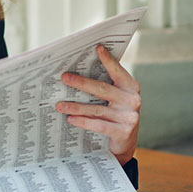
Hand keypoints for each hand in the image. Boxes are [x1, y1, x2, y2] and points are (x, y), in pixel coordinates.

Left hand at [55, 45, 140, 164]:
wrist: (124, 144)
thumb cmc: (114, 115)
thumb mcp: (113, 100)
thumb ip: (103, 87)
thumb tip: (76, 73)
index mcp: (131, 87)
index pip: (118, 71)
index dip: (108, 60)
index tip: (97, 48)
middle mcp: (133, 100)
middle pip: (103, 89)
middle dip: (82, 83)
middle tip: (64, 78)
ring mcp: (129, 116)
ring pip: (97, 109)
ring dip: (76, 106)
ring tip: (59, 105)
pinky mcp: (124, 132)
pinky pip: (99, 125)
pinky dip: (83, 121)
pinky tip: (70, 119)